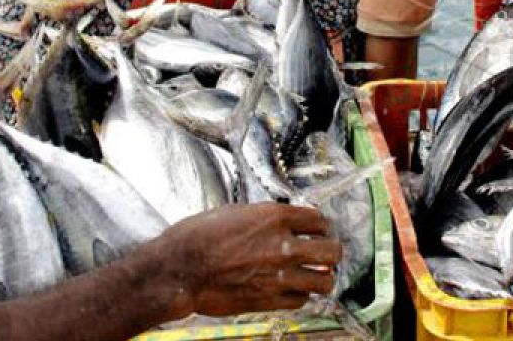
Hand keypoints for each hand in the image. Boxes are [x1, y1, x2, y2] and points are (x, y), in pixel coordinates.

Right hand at [163, 204, 341, 316]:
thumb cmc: (199, 237)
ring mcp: (279, 275)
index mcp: (274, 217)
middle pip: (331, 250)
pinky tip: (293, 289)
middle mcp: (283, 245)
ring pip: (324, 280)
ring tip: (317, 275)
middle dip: (332, 251)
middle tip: (326, 253)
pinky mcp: (269, 299)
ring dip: (323, 277)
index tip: (318, 229)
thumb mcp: (235, 212)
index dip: (321, 225)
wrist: (180, 269)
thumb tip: (282, 221)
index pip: (318, 219)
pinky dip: (301, 295)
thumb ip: (265, 217)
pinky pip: (301, 300)